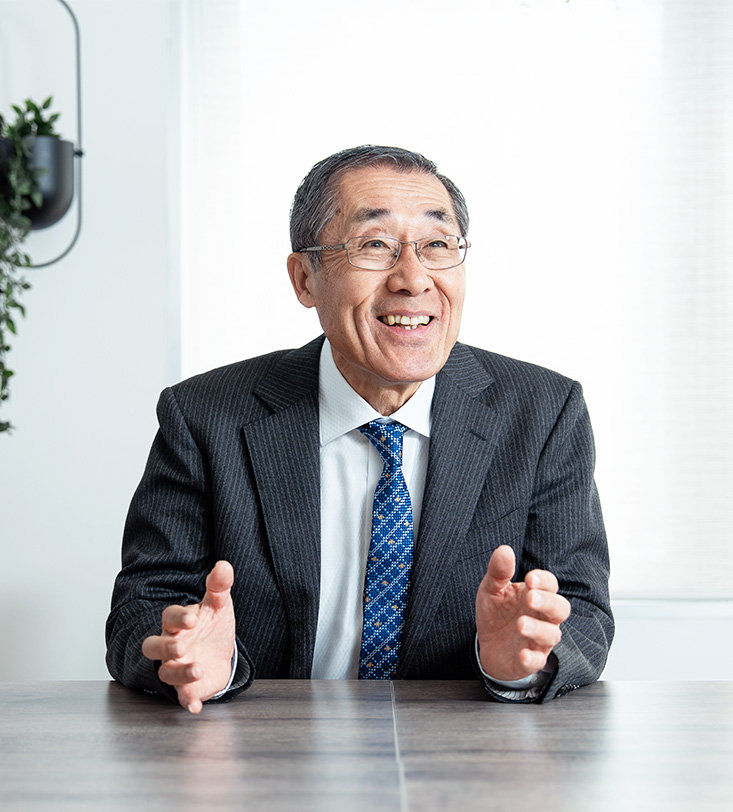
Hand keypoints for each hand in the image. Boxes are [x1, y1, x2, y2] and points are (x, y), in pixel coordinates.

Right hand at [141, 560, 235, 713]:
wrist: (220, 651)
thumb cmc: (212, 625)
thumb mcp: (219, 605)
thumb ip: (219, 587)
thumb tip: (224, 566)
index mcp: (177, 622)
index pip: (169, 617)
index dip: (178, 618)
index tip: (192, 618)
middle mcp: (171, 645)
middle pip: (153, 646)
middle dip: (165, 647)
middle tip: (180, 647)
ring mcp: (176, 667)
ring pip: (166, 673)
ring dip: (179, 673)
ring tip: (197, 669)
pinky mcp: (187, 688)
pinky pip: (182, 696)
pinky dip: (187, 701)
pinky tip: (194, 706)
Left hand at [475, 545, 569, 680]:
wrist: (488, 645)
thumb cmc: (497, 612)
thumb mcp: (492, 589)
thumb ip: (498, 571)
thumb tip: (504, 550)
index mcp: (535, 594)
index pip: (550, 584)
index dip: (544, 581)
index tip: (530, 578)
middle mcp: (543, 617)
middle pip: (560, 609)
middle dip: (548, 602)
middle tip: (531, 597)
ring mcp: (539, 639)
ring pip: (552, 635)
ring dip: (539, 629)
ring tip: (521, 624)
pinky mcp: (531, 660)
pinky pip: (538, 661)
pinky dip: (533, 659)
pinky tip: (523, 654)